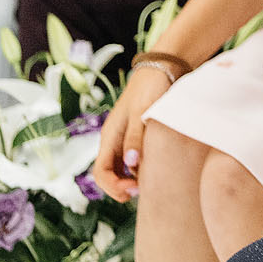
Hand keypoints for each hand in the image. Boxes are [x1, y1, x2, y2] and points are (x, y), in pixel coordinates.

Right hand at [90, 64, 171, 201]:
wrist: (161, 69)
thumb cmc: (150, 88)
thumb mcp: (142, 112)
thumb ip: (135, 137)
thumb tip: (130, 164)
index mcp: (110, 135)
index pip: (101, 172)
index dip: (112, 187)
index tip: (132, 191)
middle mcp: (114, 140)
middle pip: (108, 174)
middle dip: (120, 188)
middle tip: (141, 192)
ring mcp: (125, 139)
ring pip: (120, 170)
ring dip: (129, 181)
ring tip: (148, 185)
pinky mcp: (138, 136)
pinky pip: (132, 161)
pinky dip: (138, 171)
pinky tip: (153, 172)